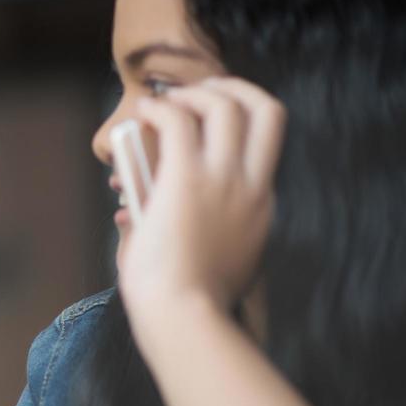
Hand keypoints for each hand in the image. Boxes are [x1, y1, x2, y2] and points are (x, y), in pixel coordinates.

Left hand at [117, 77, 284, 333]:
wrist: (184, 316)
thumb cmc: (190, 301)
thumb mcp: (213, 263)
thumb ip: (196, 234)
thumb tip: (137, 216)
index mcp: (263, 207)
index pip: (267, 145)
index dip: (239, 123)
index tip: (211, 118)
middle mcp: (252, 186)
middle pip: (268, 110)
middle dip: (235, 88)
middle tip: (200, 92)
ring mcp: (224, 180)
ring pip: (227, 105)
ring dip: (194, 94)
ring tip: (166, 103)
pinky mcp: (186, 179)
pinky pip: (177, 121)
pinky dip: (159, 109)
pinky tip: (142, 115)